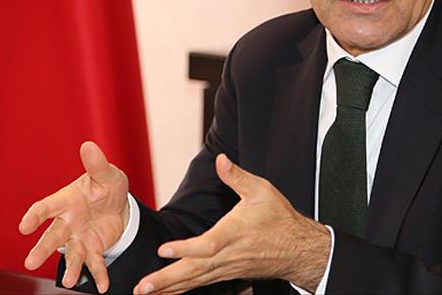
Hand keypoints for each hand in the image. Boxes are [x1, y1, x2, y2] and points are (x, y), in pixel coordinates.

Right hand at [19, 141, 129, 292]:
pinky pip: (94, 263)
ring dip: (70, 267)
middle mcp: (68, 222)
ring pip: (71, 253)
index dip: (35, 215)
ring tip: (70, 280)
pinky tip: (101, 286)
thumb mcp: (107, 174)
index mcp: (67, 200)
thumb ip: (97, 165)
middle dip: (42, 248)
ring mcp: (79, 237)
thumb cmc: (106, 187)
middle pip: (53, 236)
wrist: (119, 206)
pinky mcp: (92, 249)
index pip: (46, 207)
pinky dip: (98, 275)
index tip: (24, 226)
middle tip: (30, 262)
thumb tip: (88, 146)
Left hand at [133, 154, 330, 293]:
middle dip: (167, 279)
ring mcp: (227, 268)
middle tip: (143, 287)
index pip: (208, 244)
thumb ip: (237, 176)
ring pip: (195, 281)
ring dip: (169, 288)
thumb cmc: (279, 218)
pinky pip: (201, 283)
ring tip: (145, 292)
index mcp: (235, 233)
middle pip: (195, 270)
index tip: (163, 250)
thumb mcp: (261, 190)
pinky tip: (166, 292)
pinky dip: (182, 289)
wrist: (298, 249)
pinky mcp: (227, 274)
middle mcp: (229, 255)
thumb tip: (220, 159)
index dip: (186, 248)